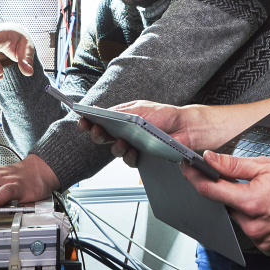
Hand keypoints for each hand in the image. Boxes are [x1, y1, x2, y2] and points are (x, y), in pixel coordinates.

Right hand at [77, 101, 228, 166]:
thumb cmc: (165, 115)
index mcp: (122, 118)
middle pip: (103, 136)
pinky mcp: (142, 156)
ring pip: (115, 150)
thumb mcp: (141, 109)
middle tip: (97, 131)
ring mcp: (132, 145)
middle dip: (97, 134)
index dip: (90, 121)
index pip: (101, 120)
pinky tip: (134, 151)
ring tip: (122, 141)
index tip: (83, 121)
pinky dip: (130, 157)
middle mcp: (125, 132)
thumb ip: (121, 112)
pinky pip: (130, 161)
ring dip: (115, 147)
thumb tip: (103, 112)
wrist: (186, 128)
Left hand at [183, 152, 269, 254]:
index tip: (188, 170)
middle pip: (224, 207)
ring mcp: (263, 242)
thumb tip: (209, 160)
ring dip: (241, 209)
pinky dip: (254, 222)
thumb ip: (234, 165)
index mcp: (252, 203)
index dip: (195, 178)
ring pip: (238, 221)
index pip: (211, 191)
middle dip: (226, 194)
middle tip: (241, 182)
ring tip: (264, 197)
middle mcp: (255, 227)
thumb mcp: (268, 165)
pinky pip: (252, 234)